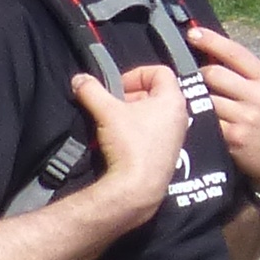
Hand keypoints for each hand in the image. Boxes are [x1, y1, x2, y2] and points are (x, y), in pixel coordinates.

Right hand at [76, 61, 195, 211]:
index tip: (118, 87)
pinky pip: (151, 133)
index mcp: (173, 100)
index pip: (160, 72)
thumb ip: (91, 90)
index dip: (136, 73)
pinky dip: (134, 131)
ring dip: (129, 114)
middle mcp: (180, 116)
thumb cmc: (129, 145)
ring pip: (151, 114)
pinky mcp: (167, 153)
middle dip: (129, 95)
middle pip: (154, 92)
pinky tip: (117, 141)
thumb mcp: (106, 111)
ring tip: (111, 124)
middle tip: (111, 105)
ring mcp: (176, 136)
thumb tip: (80, 79)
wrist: (137, 188)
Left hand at [185, 21, 259, 192]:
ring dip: (198, 99)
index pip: (235, 52)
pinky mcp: (234, 136)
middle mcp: (258, 95)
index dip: (211, 40)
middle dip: (200, 76)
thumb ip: (245, 74)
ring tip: (200, 103)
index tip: (192, 33)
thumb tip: (210, 53)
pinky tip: (203, 122)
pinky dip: (201, 119)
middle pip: (213, 74)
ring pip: (206, 98)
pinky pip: (206, 120)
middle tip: (197, 82)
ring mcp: (246, 116)